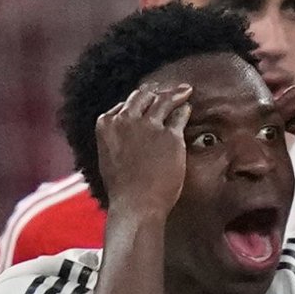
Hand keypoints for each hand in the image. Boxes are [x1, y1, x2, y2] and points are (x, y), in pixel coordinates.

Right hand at [95, 83, 191, 217]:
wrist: (136, 203)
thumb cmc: (123, 189)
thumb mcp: (109, 158)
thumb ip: (116, 140)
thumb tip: (124, 136)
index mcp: (106, 124)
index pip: (124, 105)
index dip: (137, 103)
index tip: (146, 101)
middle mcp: (125, 119)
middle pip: (142, 97)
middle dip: (154, 92)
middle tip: (165, 91)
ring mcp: (148, 126)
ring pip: (162, 100)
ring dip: (174, 93)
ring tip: (184, 90)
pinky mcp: (170, 135)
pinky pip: (179, 115)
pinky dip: (184, 109)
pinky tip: (188, 107)